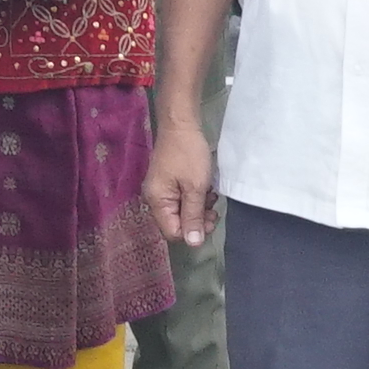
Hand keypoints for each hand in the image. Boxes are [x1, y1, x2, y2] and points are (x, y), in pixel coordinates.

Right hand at [141, 107, 217, 250]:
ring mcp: (160, 191)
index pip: (173, 232)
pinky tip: (204, 189)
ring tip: (210, 195)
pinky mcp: (167, 184)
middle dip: (197, 220)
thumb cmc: (188, 154)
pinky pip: (180, 201)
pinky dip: (194, 199)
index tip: (210, 218)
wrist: (180, 124)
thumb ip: (193, 217)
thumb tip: (192, 244)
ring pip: (181, 213)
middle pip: (176, 224)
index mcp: (157, 202)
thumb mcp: (195, 187)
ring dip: (198, 209)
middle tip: (213, 208)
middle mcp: (154, 200)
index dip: (193, 231)